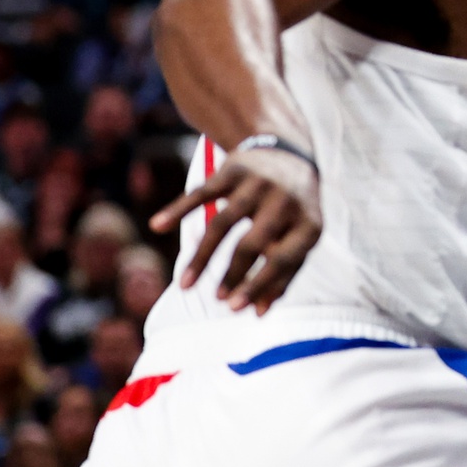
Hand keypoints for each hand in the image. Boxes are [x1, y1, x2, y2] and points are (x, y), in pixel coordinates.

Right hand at [151, 145, 322, 313]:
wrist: (289, 153)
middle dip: (232, 274)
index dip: (258, 285)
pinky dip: (178, 210)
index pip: (283, 259)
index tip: (234, 309)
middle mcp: (286, 201)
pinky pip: (201, 193)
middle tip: (216, 299)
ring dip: (201, 257)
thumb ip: (283, 274)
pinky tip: (157, 226)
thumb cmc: (292, 211)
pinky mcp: (233, 170)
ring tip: (186, 286)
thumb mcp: (299, 237)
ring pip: (222, 224)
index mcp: (309, 222)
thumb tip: (257, 313)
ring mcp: (259, 183)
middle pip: (251, 244)